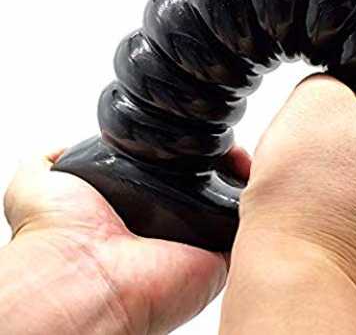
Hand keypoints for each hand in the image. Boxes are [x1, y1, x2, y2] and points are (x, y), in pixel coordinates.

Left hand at [1, 150, 245, 333]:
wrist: (81, 279)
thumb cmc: (59, 237)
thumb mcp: (42, 184)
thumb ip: (51, 162)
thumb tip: (56, 152)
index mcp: (139, 205)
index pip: (178, 172)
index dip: (192, 151)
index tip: (201, 133)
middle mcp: (169, 223)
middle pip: (209, 182)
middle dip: (223, 158)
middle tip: (228, 143)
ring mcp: (195, 239)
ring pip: (232, 200)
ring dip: (242, 175)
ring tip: (244, 153)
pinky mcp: (218, 257)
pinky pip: (247, 225)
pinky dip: (255, 202)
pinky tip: (255, 174)